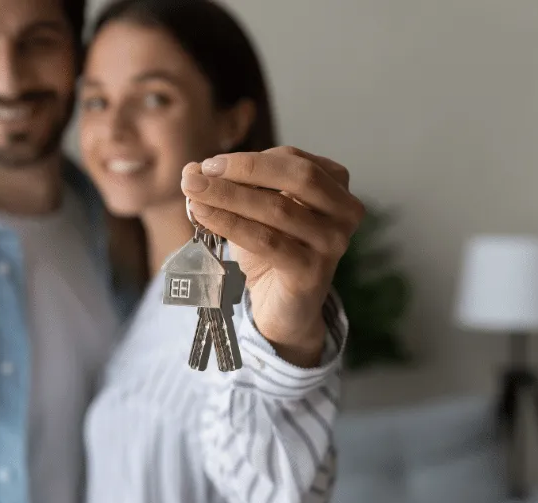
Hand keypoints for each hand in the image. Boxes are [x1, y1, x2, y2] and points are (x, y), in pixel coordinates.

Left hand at [181, 146, 364, 367]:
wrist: (284, 308)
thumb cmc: (272, 252)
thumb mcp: (252, 211)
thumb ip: (229, 186)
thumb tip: (192, 170)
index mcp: (336, 185)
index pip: (291, 159)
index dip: (248, 160)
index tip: (208, 165)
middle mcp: (345, 211)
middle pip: (297, 176)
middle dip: (244, 170)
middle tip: (200, 173)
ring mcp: (333, 242)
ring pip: (278, 208)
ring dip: (229, 196)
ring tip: (193, 192)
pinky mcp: (313, 271)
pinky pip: (267, 241)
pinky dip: (231, 224)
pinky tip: (204, 216)